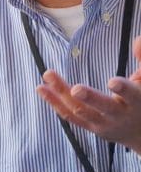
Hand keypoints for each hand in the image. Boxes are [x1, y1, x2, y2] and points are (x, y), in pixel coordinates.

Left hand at [37, 35, 140, 152]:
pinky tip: (42, 89)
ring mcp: (103, 124)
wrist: (140, 132)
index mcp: (137, 103)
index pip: (131, 96)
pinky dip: (55, 103)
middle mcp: (120, 116)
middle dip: (90, 98)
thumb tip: (137, 39)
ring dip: (62, 93)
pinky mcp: (90, 127)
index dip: (123, 90)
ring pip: (80, 110)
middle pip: (103, 107)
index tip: (113, 81)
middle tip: (76, 88)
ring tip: (48, 74)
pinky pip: (69, 116)